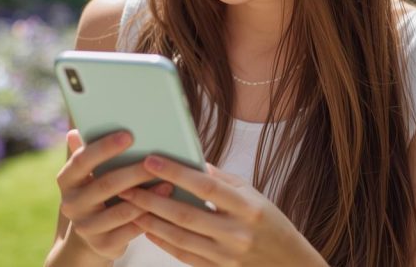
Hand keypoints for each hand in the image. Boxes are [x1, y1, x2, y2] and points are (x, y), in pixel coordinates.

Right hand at [55, 129, 171, 260]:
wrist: (91, 238)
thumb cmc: (97, 194)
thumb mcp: (89, 174)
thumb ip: (88, 152)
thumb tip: (77, 127)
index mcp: (66, 180)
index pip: (82, 160)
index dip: (104, 147)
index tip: (129, 135)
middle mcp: (71, 204)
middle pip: (105, 184)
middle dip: (134, 171)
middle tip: (156, 158)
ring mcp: (86, 227)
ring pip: (122, 209)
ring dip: (148, 196)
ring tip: (168, 182)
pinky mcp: (103, 245)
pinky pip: (131, 230)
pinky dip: (149, 217)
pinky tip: (165, 206)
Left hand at [118, 156, 325, 265]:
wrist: (289, 264)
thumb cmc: (270, 223)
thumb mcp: (254, 195)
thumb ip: (223, 180)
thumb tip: (192, 161)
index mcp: (248, 208)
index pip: (206, 186)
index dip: (176, 172)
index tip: (151, 160)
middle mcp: (236, 233)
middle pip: (185, 214)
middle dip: (152, 199)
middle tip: (126, 185)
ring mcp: (227, 256)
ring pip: (179, 237)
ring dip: (151, 220)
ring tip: (129, 205)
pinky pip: (184, 255)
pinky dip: (163, 241)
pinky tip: (147, 228)